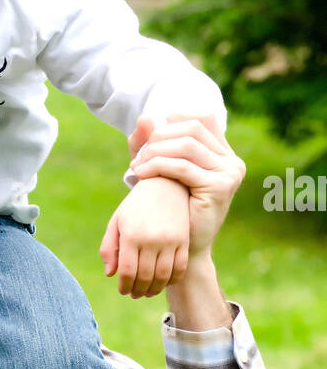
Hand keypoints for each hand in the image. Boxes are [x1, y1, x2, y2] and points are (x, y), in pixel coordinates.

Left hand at [100, 177, 190, 298]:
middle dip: (138, 291)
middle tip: (135, 295)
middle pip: (145, 277)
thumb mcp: (117, 222)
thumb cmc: (136, 206)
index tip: (123, 291)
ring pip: (163, 276)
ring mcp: (170, 240)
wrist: (165, 185)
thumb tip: (111, 274)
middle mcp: (151, 239)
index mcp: (131, 235)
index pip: (127, 272)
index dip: (124, 286)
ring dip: (155, 289)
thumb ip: (109, 248)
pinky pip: (180, 268)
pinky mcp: (184, 240)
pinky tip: (165, 282)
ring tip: (148, 292)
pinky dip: (173, 280)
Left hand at [128, 113, 244, 261]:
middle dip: (159, 137)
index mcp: (224, 154)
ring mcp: (229, 173)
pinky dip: (157, 166)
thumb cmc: (170, 211)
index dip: (173, 120)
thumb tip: (143, 116)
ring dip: (155, 152)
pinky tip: (140, 174)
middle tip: (138, 155)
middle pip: (192, 127)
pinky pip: (182, 166)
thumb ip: (150, 144)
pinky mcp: (220, 186)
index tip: (150, 139)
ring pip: (186, 145)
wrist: (183, 252)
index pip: (201, 118)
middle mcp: (232, 161)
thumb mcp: (160, 171)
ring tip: (136, 166)